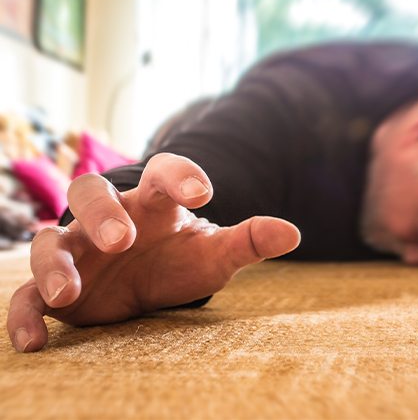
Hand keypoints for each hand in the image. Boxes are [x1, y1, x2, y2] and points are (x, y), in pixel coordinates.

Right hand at [7, 153, 299, 351]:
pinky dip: (25, 312)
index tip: (204, 193)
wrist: (144, 279)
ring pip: (51, 239)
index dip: (180, 176)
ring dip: (56, 262)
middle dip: (103, 214)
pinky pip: (27, 293)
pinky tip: (35, 342)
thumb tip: (293, 233)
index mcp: (153, 202)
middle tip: (122, 241)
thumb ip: (248, 240)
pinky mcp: (59, 285)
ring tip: (70, 292)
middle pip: (92, 193)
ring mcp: (79, 249)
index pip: (162, 172)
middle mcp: (111, 217)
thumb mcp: (214, 253)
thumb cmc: (179, 259)